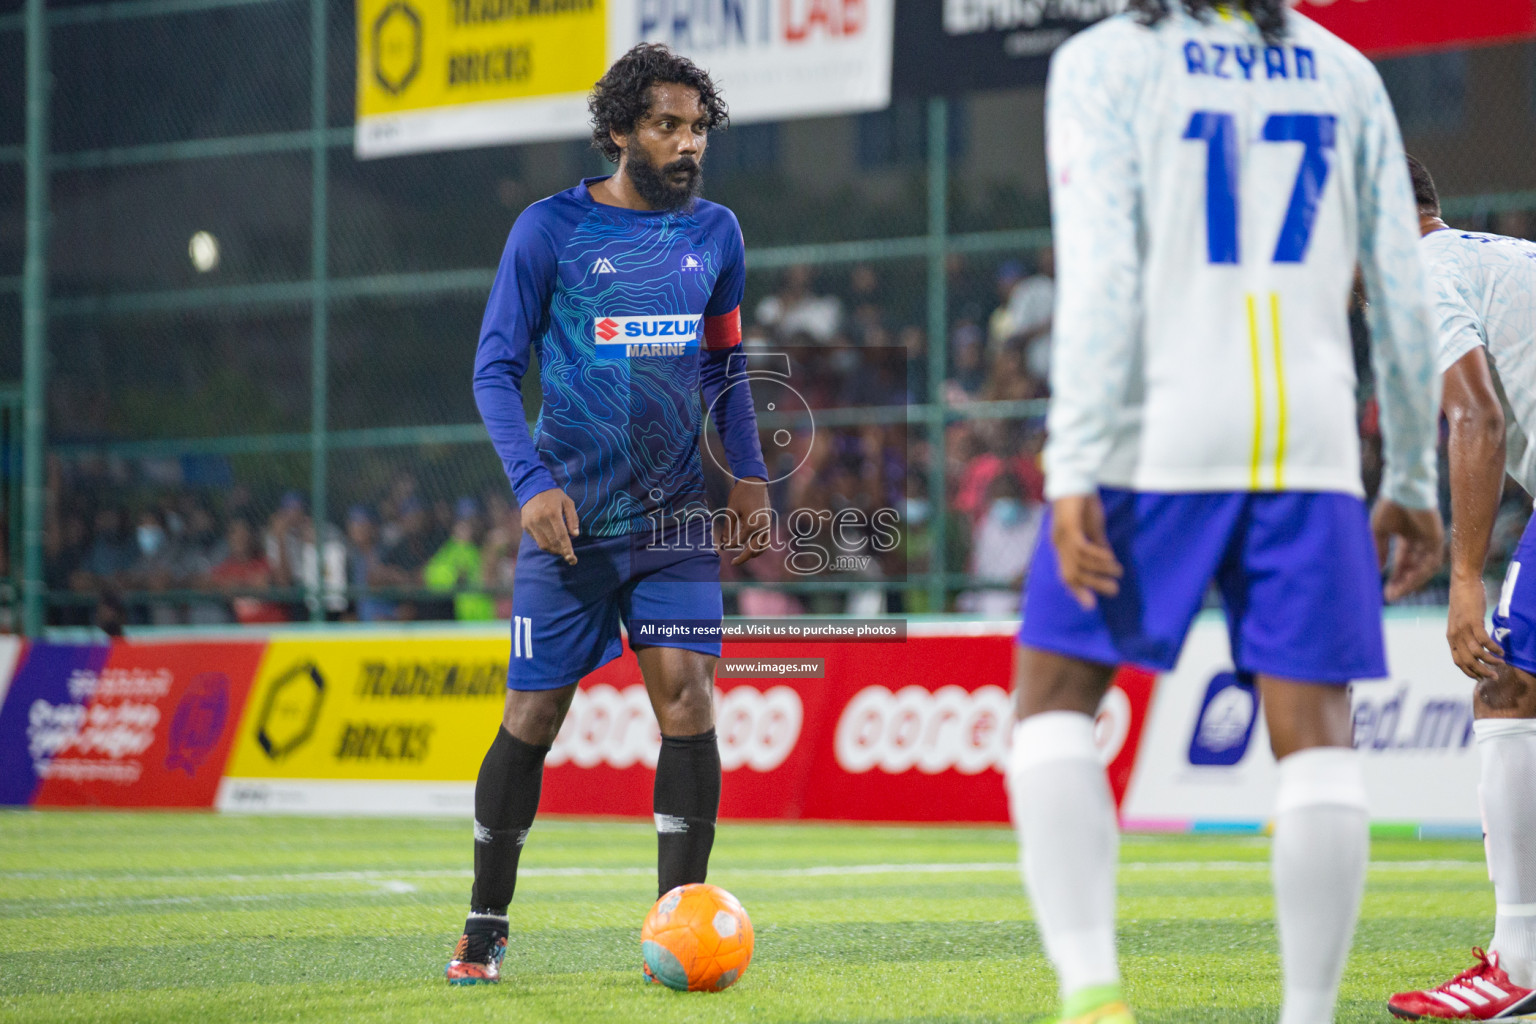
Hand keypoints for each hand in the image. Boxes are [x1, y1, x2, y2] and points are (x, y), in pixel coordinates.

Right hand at [521, 488, 579, 564]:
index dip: (567, 548)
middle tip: (570, 557)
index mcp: (552, 513)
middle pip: (552, 542)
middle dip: (562, 552)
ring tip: (562, 550)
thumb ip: (572, 518)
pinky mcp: (525, 526)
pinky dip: (546, 543)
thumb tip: (575, 535)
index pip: (561, 536)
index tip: (572, 558)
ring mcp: (531, 523)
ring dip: (554, 550)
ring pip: (543, 544)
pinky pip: (537, 540)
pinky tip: (552, 541)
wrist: (532, 487)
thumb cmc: (553, 495)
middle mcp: (540, 520)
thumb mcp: (568, 502)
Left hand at [718, 477, 771, 566]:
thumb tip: (724, 543)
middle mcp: (763, 527)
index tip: (723, 547)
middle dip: (743, 558)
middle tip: (733, 563)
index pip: (740, 541)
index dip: (730, 545)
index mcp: (752, 524)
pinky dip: (759, 547)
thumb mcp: (731, 511)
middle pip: (753, 549)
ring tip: (743, 557)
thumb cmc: (740, 494)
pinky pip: (766, 540)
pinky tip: (750, 547)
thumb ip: (728, 528)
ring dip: (753, 554)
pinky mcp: (769, 522)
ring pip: (763, 547)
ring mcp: (768, 525)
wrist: (754, 481)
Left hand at [1050, 493, 1122, 609]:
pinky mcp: (1069, 527)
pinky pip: (1082, 549)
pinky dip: (1097, 556)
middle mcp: (1058, 544)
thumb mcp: (1093, 527)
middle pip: (1071, 575)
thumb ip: (1098, 544)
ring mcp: (1062, 537)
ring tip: (1118, 574)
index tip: (1091, 606)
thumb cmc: (1083, 502)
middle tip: (1113, 591)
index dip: (1077, 591)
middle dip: (1091, 586)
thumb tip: (1107, 560)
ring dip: (1099, 571)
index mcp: (1062, 546)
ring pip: (1079, 564)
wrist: (1076, 478)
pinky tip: (1111, 559)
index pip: (1066, 574)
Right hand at [1371, 499, 1444, 601]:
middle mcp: (1421, 540)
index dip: (1395, 576)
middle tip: (1391, 596)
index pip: (1403, 562)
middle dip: (1403, 582)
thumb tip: (1378, 570)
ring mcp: (1430, 539)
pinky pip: (1431, 561)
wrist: (1402, 490)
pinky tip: (1408, 581)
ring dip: (1411, 581)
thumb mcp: (1379, 532)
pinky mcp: (1437, 538)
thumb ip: (1379, 551)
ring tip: (1398, 591)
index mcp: (1408, 536)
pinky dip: (1420, 572)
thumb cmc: (1390, 506)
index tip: (1386, 591)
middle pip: (1414, 568)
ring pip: (1424, 568)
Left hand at [1447, 573, 1503, 680]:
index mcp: (1450, 637)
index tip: (1480, 678)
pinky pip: (1484, 641)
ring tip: (1501, 663)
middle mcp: (1455, 636)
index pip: (1458, 662)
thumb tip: (1475, 645)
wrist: (1462, 584)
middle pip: (1468, 661)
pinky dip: (1493, 648)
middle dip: (1481, 672)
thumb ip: (1464, 634)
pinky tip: (1501, 651)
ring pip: (1476, 653)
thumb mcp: (1459, 621)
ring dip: (1490, 661)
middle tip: (1494, 676)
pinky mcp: (1473, 622)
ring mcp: (1463, 629)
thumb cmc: (1463, 602)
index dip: (1469, 672)